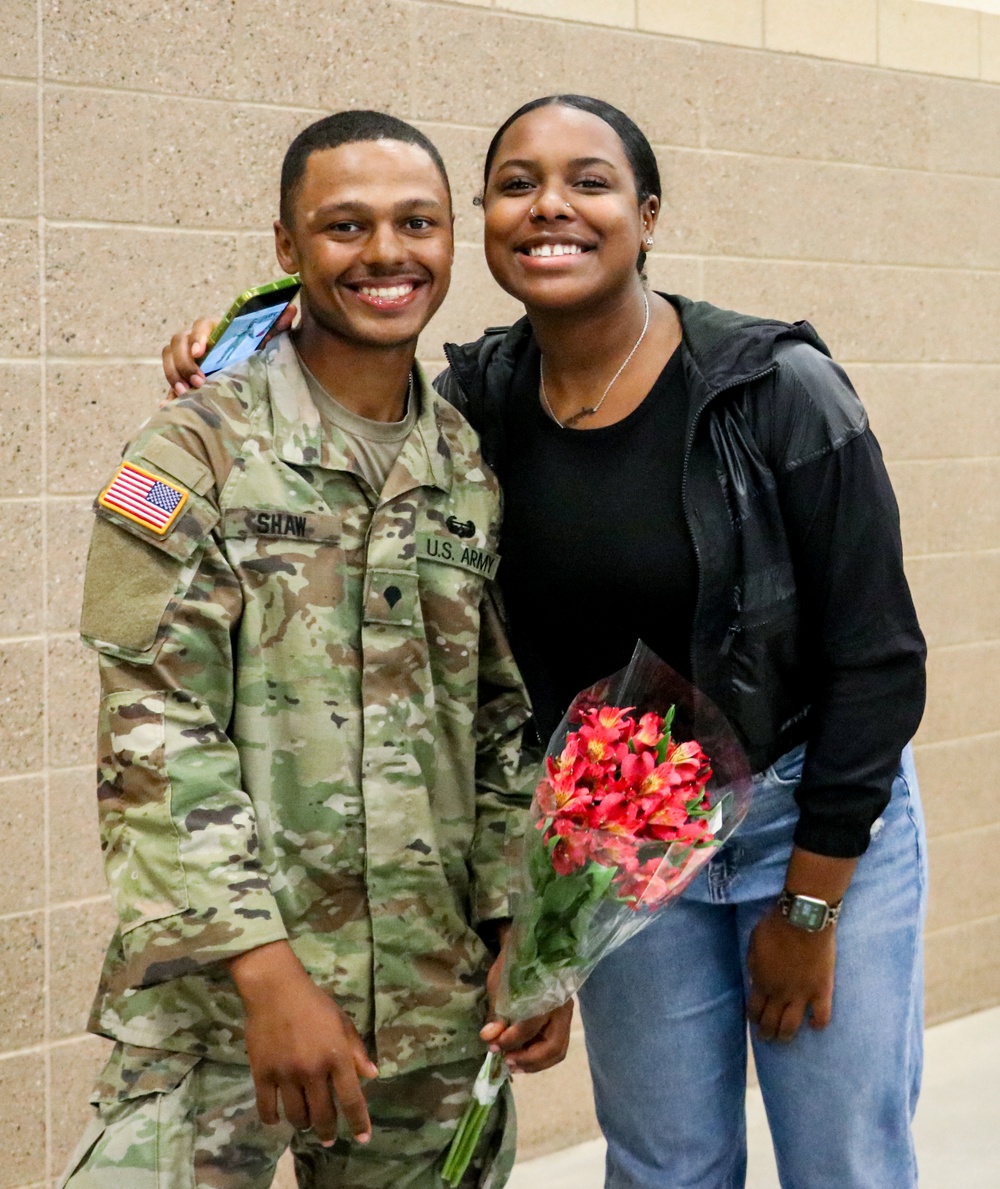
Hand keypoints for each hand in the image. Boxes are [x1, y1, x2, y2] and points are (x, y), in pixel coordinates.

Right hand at [160, 304, 296, 396]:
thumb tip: (292, 309)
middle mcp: (194, 340)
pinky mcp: (180, 375)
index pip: (199, 326)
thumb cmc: (251, 351)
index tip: (202, 353)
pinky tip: (167, 406)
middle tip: (200, 381)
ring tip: (186, 392)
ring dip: (174, 375)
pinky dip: (167, 393)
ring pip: (168, 358)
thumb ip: (275, 327)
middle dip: (185, 362)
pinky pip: (168, 381)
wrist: (243, 367)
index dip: (197, 338)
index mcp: (213, 329)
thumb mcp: (263, 342)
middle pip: (176, 342)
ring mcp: (183, 357)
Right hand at [228, 941, 377, 1144]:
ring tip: (306, 1123)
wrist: (275, 989)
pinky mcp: (262, 1074)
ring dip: (304, 1125)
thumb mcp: (342, 1022)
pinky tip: (278, 1118)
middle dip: (328, 1132)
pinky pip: (267, 1109)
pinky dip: (273, 1119)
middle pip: (323, 1115)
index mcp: (337, 1056)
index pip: (352, 1099)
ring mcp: (286, 1074)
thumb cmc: (314, 1003)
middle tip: (328, 1137)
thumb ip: (356, 1051)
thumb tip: (371, 1075)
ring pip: (297, 1117)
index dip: (359, 1123)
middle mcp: (313, 1070)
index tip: (363, 1138)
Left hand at [478, 931, 573, 1073]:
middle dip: (528, 1060)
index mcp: (546, 992)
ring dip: (535, 1064)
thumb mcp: (500, 986)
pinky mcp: (563, 1021)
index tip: (492, 1044)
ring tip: (513, 1065)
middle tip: (506, 1062)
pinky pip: (556, 1046)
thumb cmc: (513, 966)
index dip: (510, 1040)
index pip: (531, 1025)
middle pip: (553, 1046)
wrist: (530, 950)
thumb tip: (489, 1038)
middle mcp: (562, 1006)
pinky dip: (539, 1057)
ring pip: (558, 1050)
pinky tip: (522, 1057)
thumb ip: (497, 1014)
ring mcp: (566, 1015)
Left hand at [746, 906, 835, 1042]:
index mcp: (761, 981)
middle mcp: (780, 993)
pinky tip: (815, 1027)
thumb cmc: (775, 926)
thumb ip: (754, 965)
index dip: (753, 1018)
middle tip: (767, 1037)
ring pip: (792, 1025)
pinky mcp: (822, 990)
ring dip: (786, 1035)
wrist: (803, 919)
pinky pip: (822, 1015)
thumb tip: (755, 980)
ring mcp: (802, 994)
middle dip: (767, 1032)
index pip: (754, 1009)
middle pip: (771, 1021)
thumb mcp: (754, 944)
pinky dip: (819, 1024)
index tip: (754, 1022)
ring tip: (784, 1039)